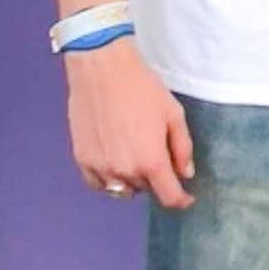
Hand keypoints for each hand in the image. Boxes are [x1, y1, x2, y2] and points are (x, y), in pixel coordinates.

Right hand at [64, 37, 195, 207]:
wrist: (102, 69)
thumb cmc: (141, 87)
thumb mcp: (174, 114)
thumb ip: (183, 148)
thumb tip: (186, 173)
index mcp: (151, 161)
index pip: (169, 197)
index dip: (181, 200)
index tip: (186, 197)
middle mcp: (124, 170)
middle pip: (146, 190)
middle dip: (156, 178)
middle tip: (157, 152)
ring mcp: (101, 167)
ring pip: (123, 190)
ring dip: (133, 180)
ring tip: (135, 153)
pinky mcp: (82, 159)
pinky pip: (99, 184)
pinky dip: (110, 179)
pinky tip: (115, 160)